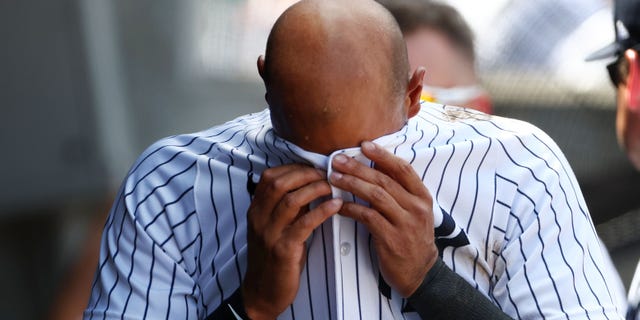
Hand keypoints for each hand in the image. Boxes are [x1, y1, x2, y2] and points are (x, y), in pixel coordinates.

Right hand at [242, 164, 341, 319]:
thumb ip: (288, 207)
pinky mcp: (283, 249)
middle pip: (279, 183)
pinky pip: (304, 224)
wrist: (263, 291)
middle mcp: (259, 218)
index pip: (271, 177)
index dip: (294, 168)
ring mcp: (269, 233)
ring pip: (291, 200)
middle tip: (326, 173)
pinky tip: (336, 205)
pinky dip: (322, 211)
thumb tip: (310, 185)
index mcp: (256, 210)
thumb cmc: (274, 257)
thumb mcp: (275, 227)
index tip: (314, 166)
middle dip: (306, 174)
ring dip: (316, 189)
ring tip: (333, 186)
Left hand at [329, 141, 437, 296]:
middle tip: (338, 160)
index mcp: (422, 197)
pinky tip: (338, 205)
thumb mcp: (414, 211)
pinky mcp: (391, 239)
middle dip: (359, 168)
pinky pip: (368, 217)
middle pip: (385, 181)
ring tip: (334, 177)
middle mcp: (416, 208)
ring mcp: (405, 224)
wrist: (419, 271)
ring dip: (352, 184)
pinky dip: (351, 209)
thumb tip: (376, 164)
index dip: (383, 155)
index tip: (364, 145)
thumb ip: (399, 190)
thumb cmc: (411, 236)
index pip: (403, 169)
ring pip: (376, 196)